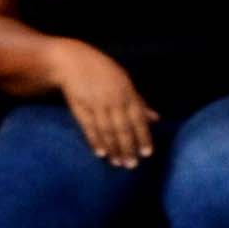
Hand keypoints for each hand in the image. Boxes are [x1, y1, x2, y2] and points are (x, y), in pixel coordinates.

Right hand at [54, 44, 159, 165]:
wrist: (73, 62)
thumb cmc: (103, 71)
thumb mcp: (124, 82)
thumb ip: (139, 102)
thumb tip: (156, 119)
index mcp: (126, 92)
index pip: (138, 118)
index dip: (143, 137)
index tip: (147, 153)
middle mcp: (113, 99)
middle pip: (122, 128)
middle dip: (128, 148)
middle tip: (132, 165)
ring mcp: (96, 104)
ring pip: (107, 131)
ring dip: (113, 149)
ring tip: (118, 163)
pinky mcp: (80, 108)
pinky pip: (89, 128)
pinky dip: (95, 141)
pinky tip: (100, 153)